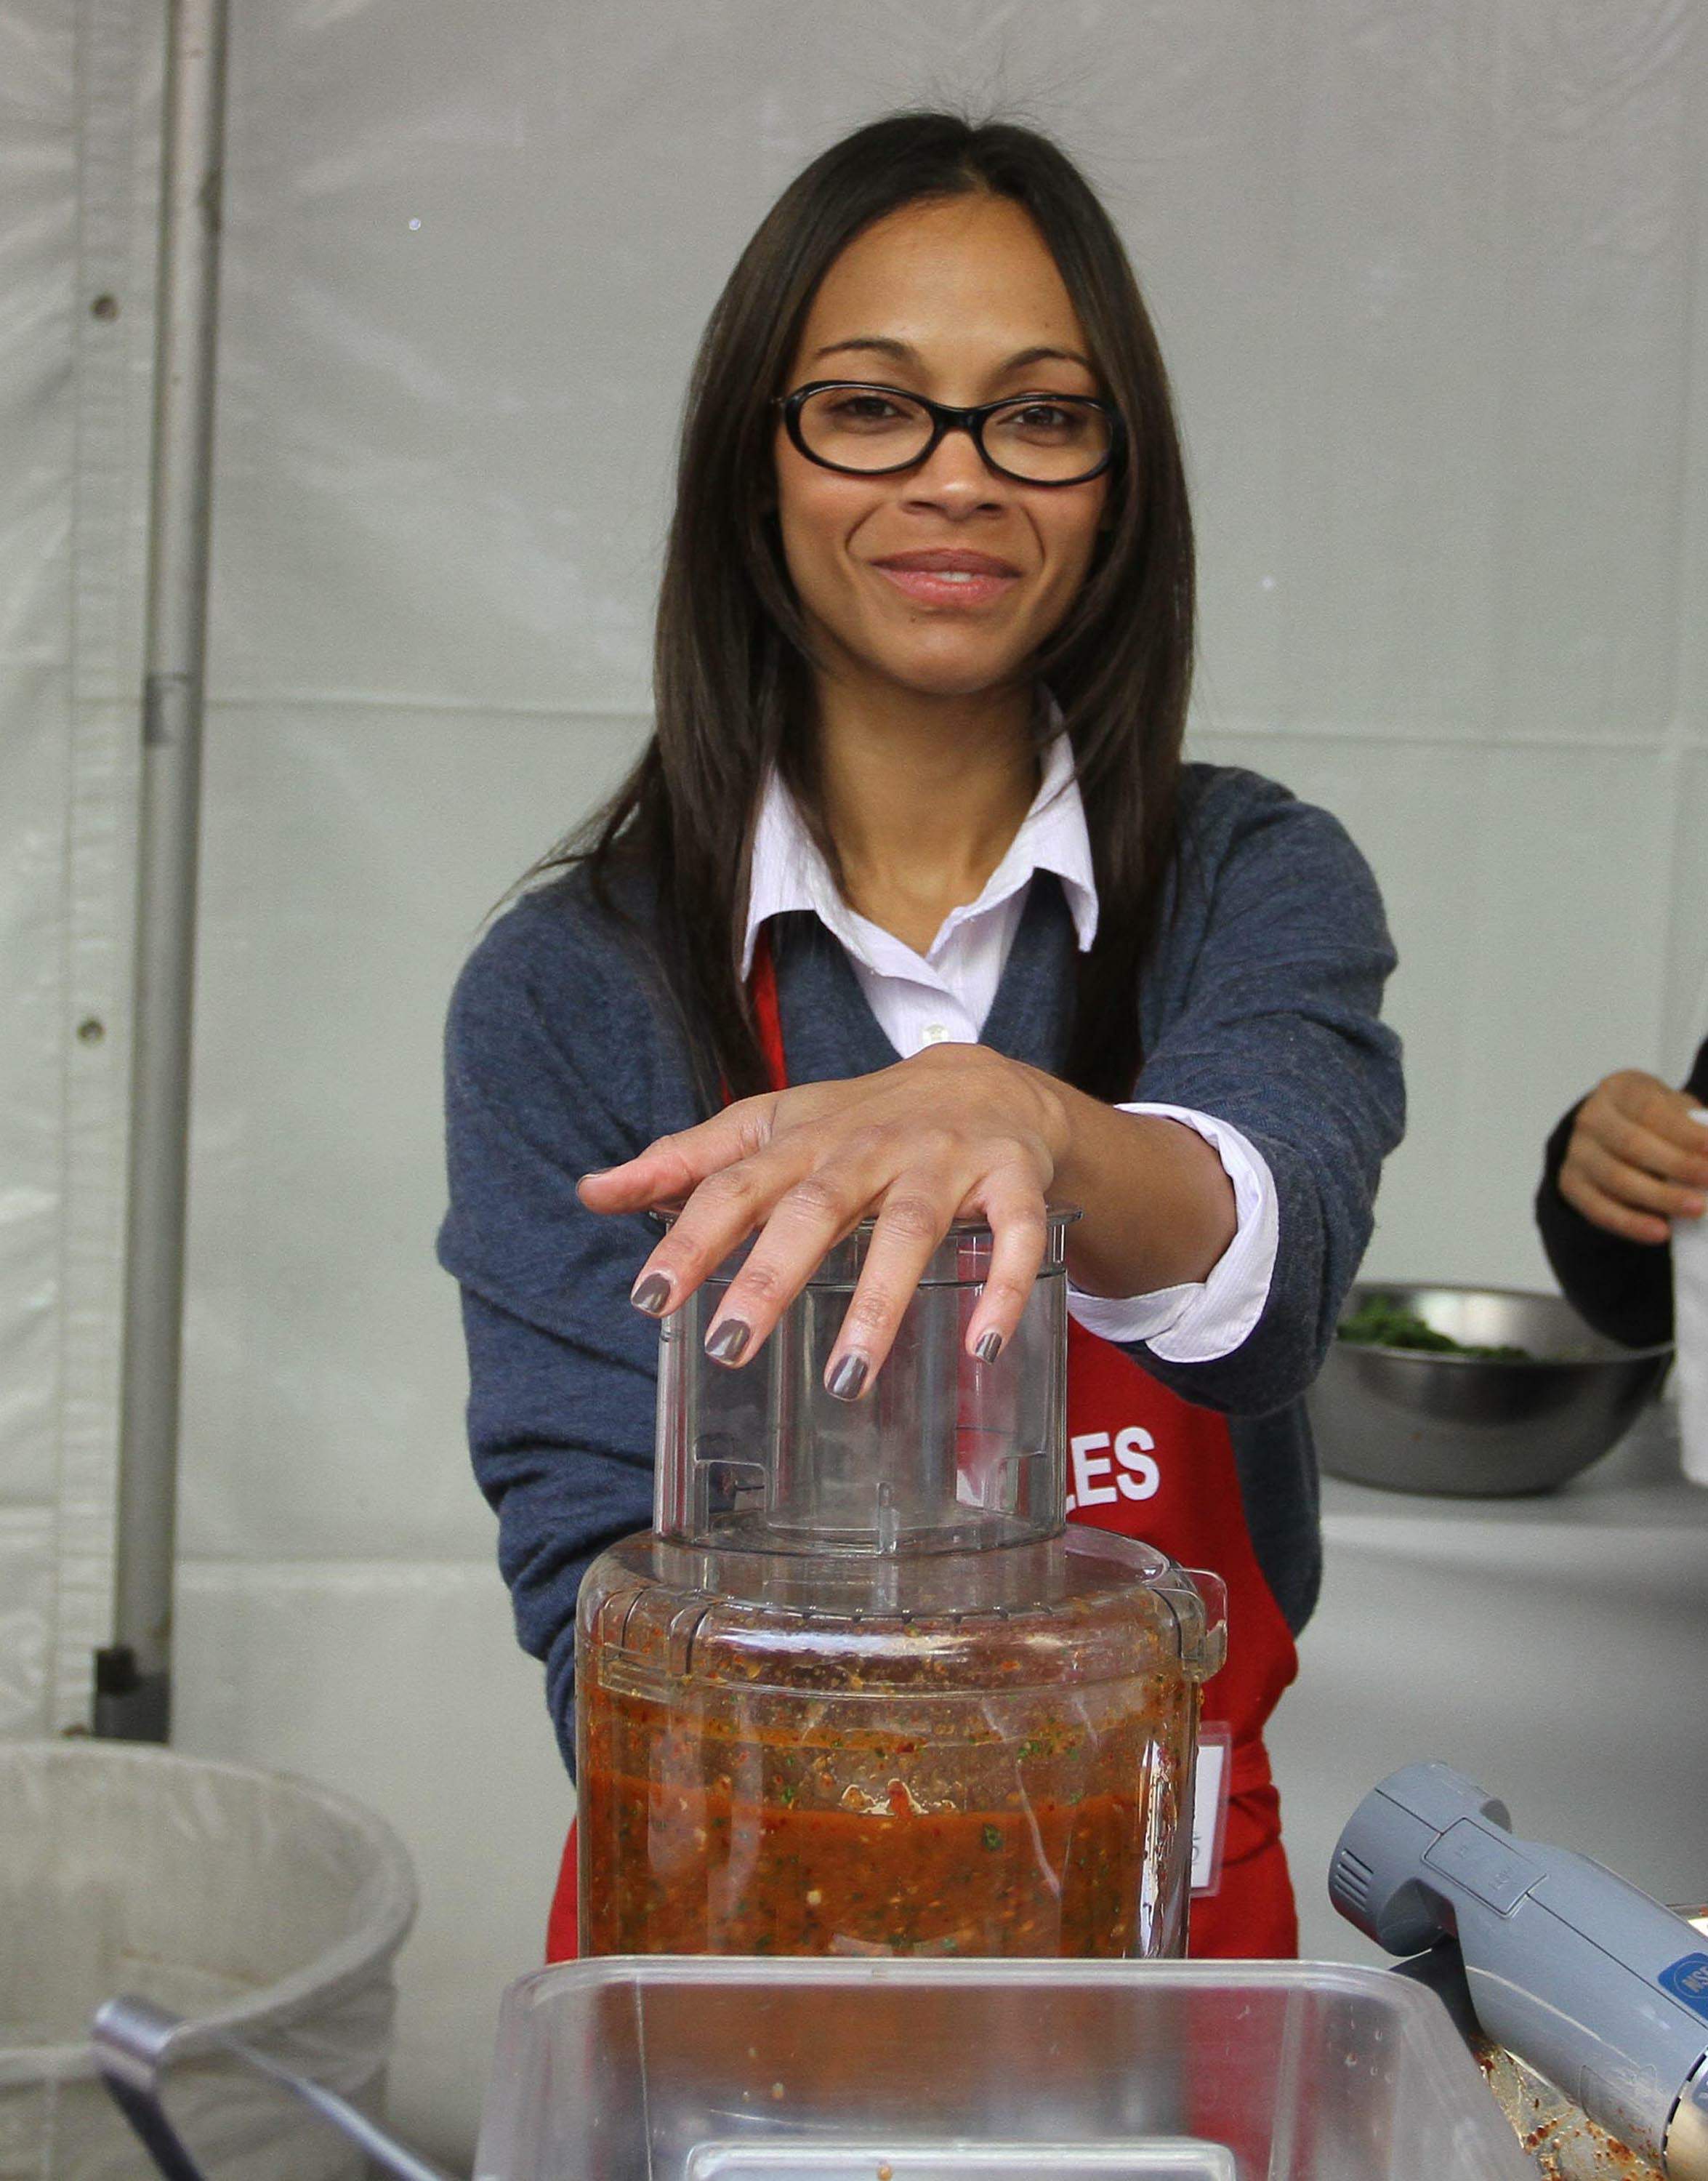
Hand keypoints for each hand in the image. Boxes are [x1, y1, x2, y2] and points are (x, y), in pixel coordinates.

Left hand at [577, 1044, 1070, 1396]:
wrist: (986, 1080)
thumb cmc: (860, 1120)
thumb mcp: (772, 1129)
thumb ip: (686, 1163)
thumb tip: (592, 1192)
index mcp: (803, 1139)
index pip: (736, 1185)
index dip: (692, 1237)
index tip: (648, 1298)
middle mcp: (869, 1146)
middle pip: (817, 1207)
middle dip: (772, 1273)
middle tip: (730, 1345)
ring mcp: (944, 1162)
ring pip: (910, 1227)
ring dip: (879, 1302)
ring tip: (845, 1381)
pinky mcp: (1013, 1180)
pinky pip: (1015, 1235)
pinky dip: (1005, 1287)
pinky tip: (984, 1345)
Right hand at [1558, 1069, 1707, 1244]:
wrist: (1611, 1133)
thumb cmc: (1653, 1122)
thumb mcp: (1674, 1108)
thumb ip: (1694, 1125)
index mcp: (1619, 1089)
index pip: (1651, 1110)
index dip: (1684, 1132)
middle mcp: (1591, 1118)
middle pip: (1631, 1144)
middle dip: (1676, 1165)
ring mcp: (1577, 1152)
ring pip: (1615, 1179)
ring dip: (1659, 1197)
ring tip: (1696, 1209)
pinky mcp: (1570, 1183)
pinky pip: (1598, 1209)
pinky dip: (1630, 1223)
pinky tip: (1660, 1232)